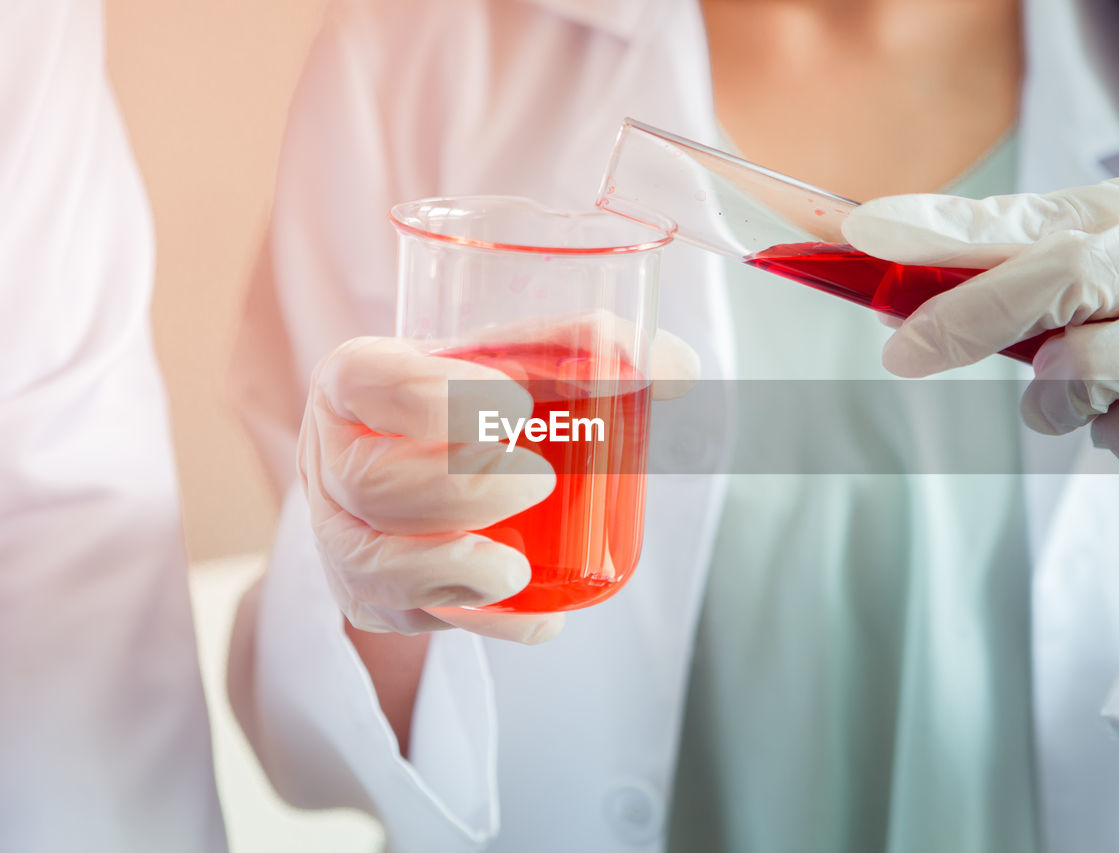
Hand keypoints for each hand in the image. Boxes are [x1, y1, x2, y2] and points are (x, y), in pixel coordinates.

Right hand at [298, 315, 698, 637]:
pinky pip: (408, 621)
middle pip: (370, 484)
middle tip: (536, 483)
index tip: (513, 402)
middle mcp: (333, 460)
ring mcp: (343, 535)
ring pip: (370, 564)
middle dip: (455, 490)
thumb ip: (594, 350)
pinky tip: (539, 621)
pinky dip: (479, 625)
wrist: (428, 454)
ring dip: (445, 573)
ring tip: (517, 572)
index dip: (429, 396)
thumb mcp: (520, 361)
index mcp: (357, 384)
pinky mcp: (371, 595)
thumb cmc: (473, 398)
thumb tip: (677, 368)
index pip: (367, 383)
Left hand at [842, 174, 1118, 555]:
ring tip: (1089, 405)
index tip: (866, 229)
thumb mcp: (1091, 306)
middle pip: (1063, 269)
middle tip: (903, 355)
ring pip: (1090, 366)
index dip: (943, 222)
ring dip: (1058, 403)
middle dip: (970, 316)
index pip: (1026, 210)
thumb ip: (1016, 294)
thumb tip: (905, 311)